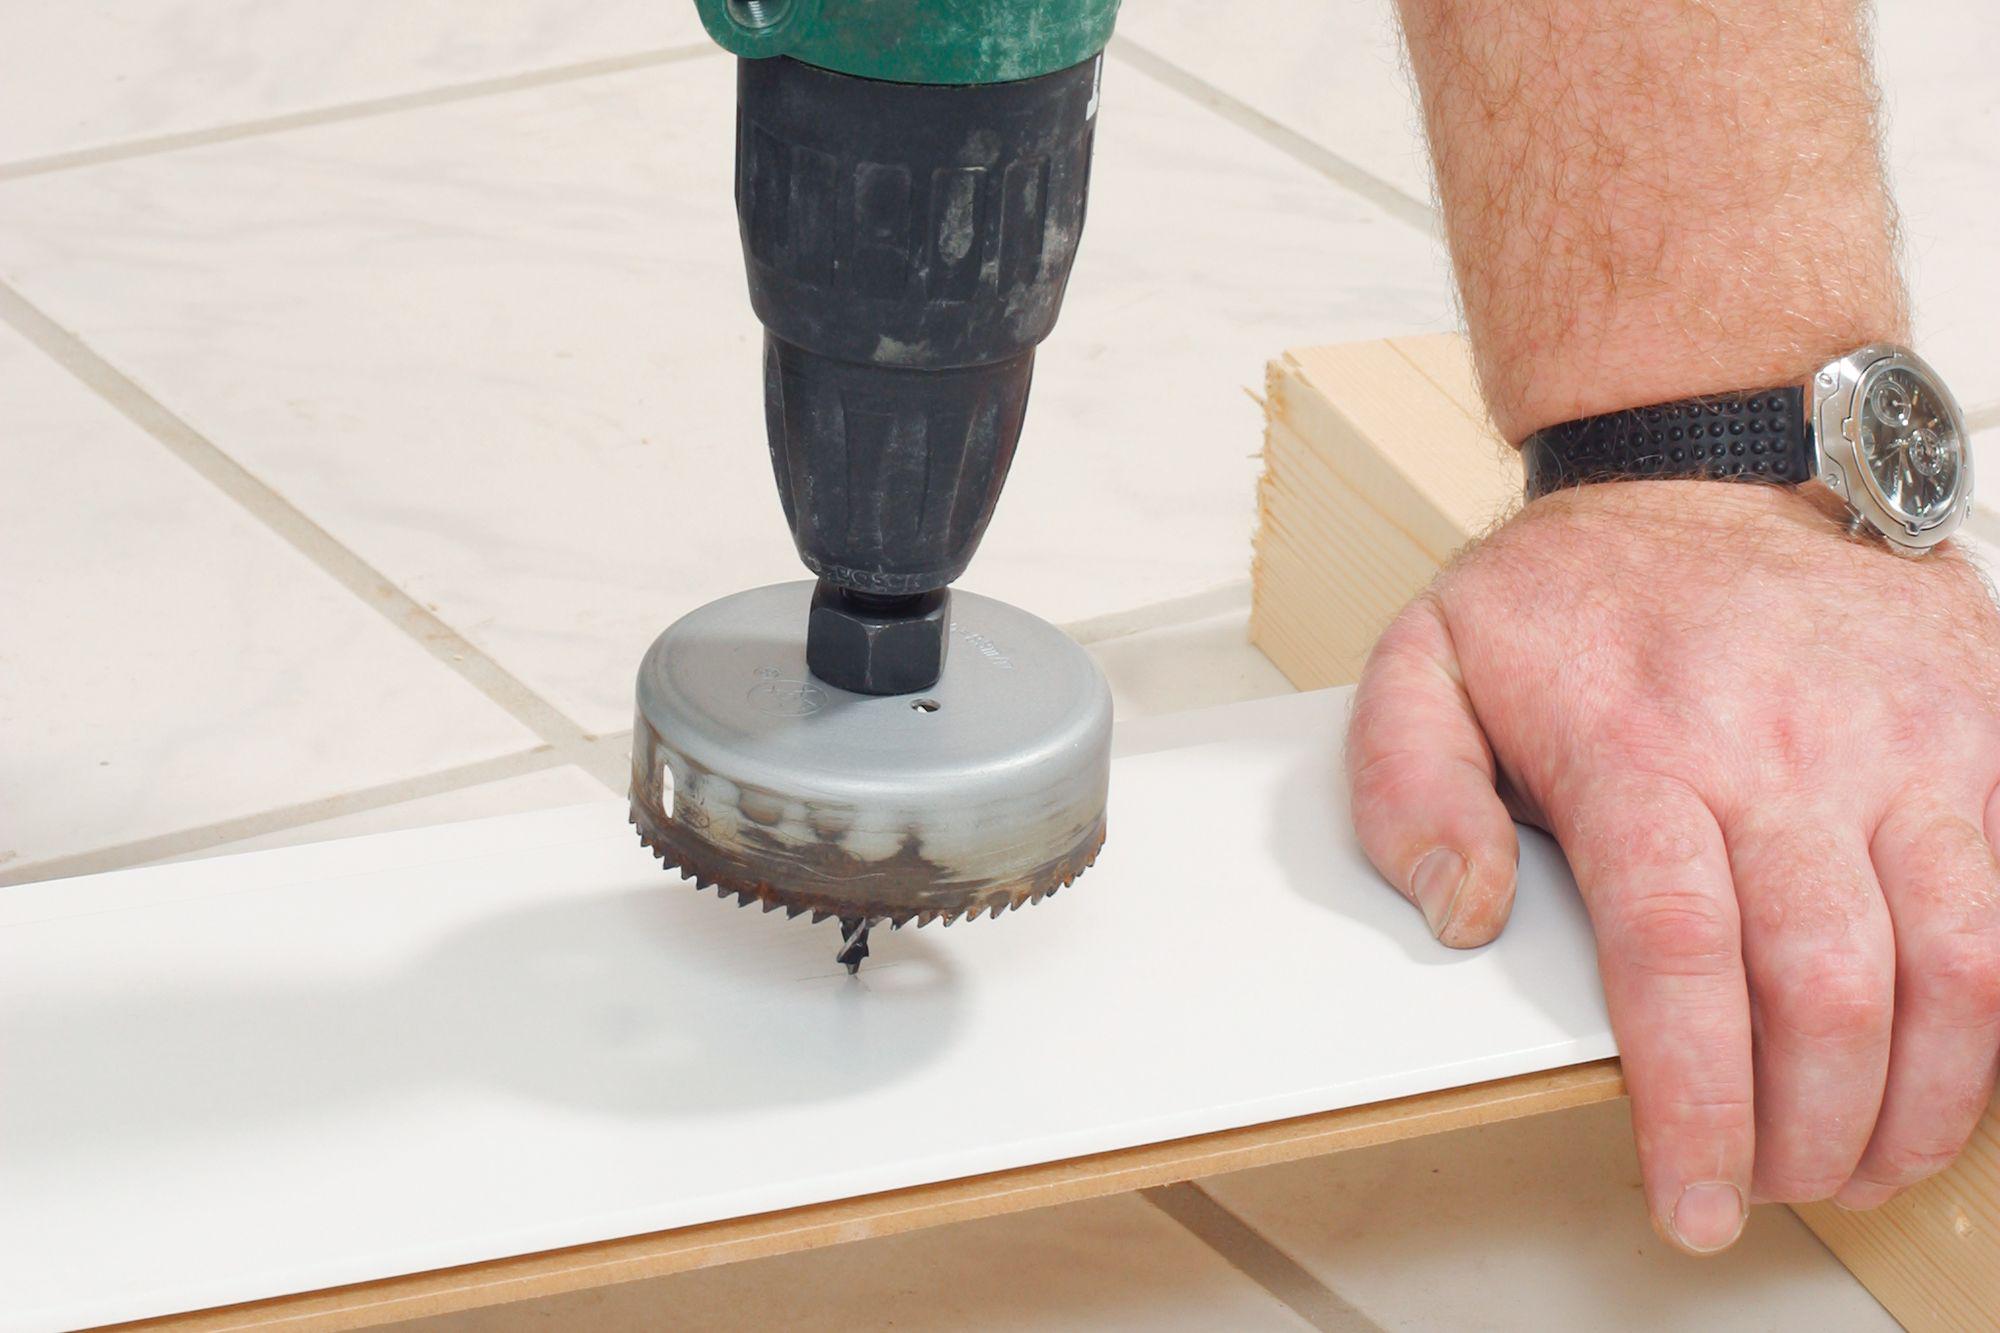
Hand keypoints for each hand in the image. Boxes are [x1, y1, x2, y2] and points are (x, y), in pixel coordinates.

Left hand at [1347, 479, 1999, 1251]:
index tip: (1696, 1197)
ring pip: (1957, 962)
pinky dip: (1999, 1000)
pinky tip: (1957, 1056)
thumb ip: (1406, 791)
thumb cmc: (1576, 588)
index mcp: (1639, 747)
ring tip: (1874, 1156)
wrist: (1714, 464)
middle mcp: (1786, 748)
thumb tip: (1453, 911)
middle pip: (1827, 989)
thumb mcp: (1425, 661)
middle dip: (1811, 1130)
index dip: (1695, 1107)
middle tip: (1782, 1183)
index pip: (1676, 963)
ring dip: (1927, 1096)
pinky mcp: (1982, 726)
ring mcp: (1905, 737)